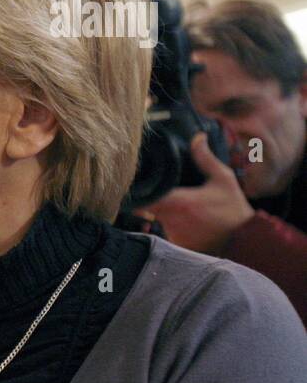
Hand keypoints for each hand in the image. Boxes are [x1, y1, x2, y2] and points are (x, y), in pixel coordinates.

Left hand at [138, 132, 254, 254]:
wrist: (245, 242)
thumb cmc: (234, 211)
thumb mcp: (223, 180)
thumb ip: (206, 159)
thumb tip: (198, 137)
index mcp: (178, 201)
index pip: (143, 196)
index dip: (138, 189)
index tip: (139, 182)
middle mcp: (170, 219)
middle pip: (146, 207)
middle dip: (149, 197)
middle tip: (157, 188)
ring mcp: (172, 234)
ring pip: (156, 219)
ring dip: (161, 211)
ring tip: (176, 203)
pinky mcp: (177, 245)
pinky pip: (167, 231)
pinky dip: (171, 224)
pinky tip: (183, 218)